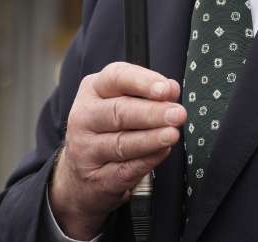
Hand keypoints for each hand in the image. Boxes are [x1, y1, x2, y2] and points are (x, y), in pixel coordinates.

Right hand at [49, 62, 185, 238]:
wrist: (79, 173)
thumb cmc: (108, 128)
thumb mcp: (120, 101)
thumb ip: (146, 93)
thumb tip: (171, 89)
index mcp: (93, 90)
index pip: (116, 78)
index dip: (143, 82)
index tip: (166, 89)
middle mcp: (84, 117)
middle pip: (119, 112)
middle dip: (152, 113)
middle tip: (177, 114)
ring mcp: (86, 149)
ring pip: (121, 143)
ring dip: (150, 139)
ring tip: (172, 135)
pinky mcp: (95, 178)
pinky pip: (123, 170)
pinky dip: (146, 161)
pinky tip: (162, 153)